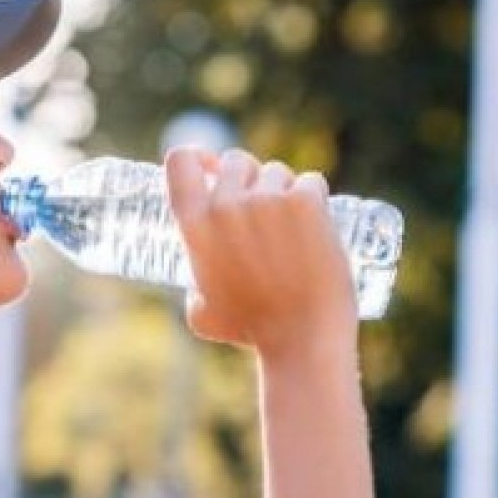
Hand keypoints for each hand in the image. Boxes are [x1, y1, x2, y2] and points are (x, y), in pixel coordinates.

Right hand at [164, 147, 357, 360]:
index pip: (181, 161)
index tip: (209, 167)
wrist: (302, 339)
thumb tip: (197, 281)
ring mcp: (266, 199)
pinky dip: (315, 198)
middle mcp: (225, 204)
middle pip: (236, 161)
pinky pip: (311, 181)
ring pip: (277, 171)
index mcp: (194, 224)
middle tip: (264, 210)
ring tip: (293, 230)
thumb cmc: (251, 330)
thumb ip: (195, 283)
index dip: (197, 158)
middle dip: (249, 179)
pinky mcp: (305, 201)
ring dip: (284, 190)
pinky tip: (317, 225)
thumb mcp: (201, 311)